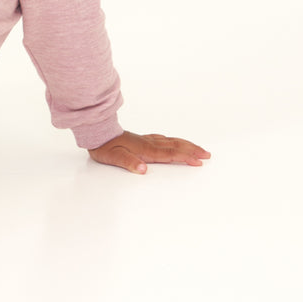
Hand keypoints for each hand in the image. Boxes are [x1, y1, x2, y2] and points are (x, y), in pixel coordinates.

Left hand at [88, 131, 210, 173]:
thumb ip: (129, 162)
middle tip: (207, 154)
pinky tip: (173, 142)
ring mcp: (145, 140)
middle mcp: (148, 144)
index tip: (200, 160)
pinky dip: (173, 141)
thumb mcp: (113, 157)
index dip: (185, 157)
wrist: (95, 132)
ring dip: (185, 145)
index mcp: (145, 150)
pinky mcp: (140, 139)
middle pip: (174, 146)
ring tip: (197, 148)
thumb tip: (143, 169)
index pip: (170, 154)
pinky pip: (162, 140)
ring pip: (170, 141)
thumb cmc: (104, 146)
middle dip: (192, 150)